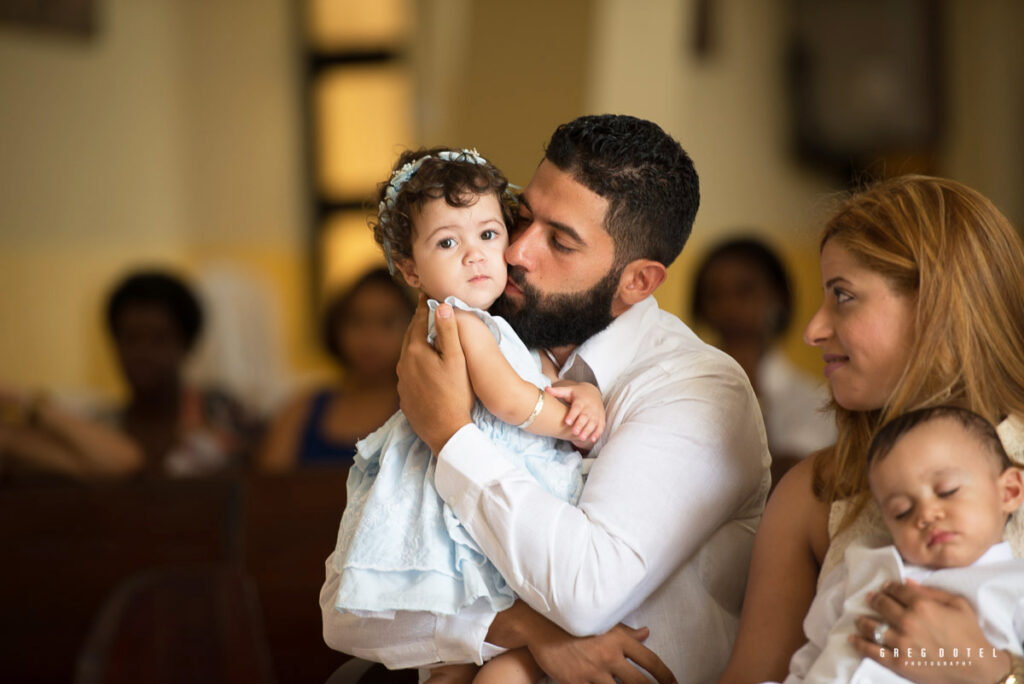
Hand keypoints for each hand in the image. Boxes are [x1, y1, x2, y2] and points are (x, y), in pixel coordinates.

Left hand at [396, 295, 473, 452]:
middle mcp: (403, 365)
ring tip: (425, 337)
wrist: (446, 431)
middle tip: (425, 311)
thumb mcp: (457, 360)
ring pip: (407, 356)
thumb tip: (442, 306)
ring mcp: (402, 383)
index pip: (417, 322)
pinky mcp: (405, 397)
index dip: (424, 307)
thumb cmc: (456, 394)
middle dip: (418, 323)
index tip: (427, 294)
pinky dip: (415, 363)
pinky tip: (424, 367)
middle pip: (410, 337)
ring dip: (416, 344)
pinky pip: (408, 373)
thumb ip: (448, 332)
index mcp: (415, 352)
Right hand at [528, 623, 675, 683]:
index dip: (666, 676)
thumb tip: (646, 633)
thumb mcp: (604, 623)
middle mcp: (609, 656)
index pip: (650, 661)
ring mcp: (593, 671)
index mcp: (618, 639)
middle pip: (640, 683)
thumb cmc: (575, 623)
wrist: (541, 627)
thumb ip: (626, 632)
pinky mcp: (577, 682)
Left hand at [546, 381, 605, 446]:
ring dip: (588, 430)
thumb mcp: (568, 391)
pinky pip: (600, 426)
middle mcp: (590, 407)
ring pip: (593, 423)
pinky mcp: (601, 418)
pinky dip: (597, 433)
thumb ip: (557, 391)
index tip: (567, 422)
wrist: (593, 392)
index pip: (576, 408)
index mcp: (581, 401)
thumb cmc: (577, 393)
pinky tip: (592, 439)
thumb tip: (545, 389)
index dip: (572, 415)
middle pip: (585, 416)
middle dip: (580, 425)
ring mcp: (596, 413)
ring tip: (581, 438)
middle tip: (574, 432)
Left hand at [849, 581, 1009, 682]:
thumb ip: (930, 591)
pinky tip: (852, 638)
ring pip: (872, 627)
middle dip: (874, 600)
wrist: (977, 668)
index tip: (884, 588)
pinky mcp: (899, 662)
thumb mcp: (957, 604)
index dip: (888, 587)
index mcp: (922, 605)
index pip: (896, 590)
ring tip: (859, 618)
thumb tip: (906, 583)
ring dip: (862, 620)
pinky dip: (859, 643)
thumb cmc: (970, 634)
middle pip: (881, 605)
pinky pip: (873, 651)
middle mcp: (908, 621)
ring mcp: (902, 643)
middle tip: (869, 599)